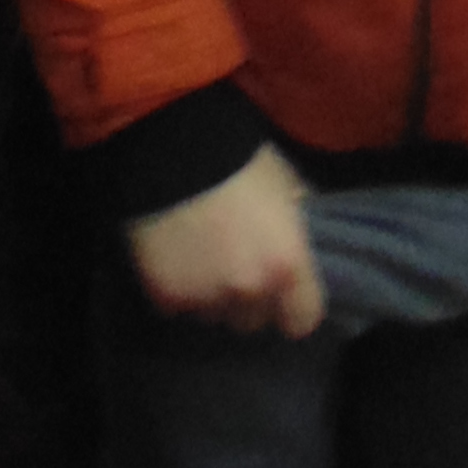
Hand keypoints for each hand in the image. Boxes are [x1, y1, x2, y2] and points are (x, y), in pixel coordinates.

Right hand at [128, 145, 323, 334]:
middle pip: (254, 320)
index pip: (302, 320)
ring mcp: (205, 298)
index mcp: (286, 265)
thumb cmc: (241, 158)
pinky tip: (174, 257)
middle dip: (248, 299)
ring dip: (212, 296)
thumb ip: (296, 224)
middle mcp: (249, 291)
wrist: (174, 146)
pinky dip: (177, 289)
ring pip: (214, 315)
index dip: (293, 308)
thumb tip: (301, 240)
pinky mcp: (165, 297)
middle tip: (236, 265)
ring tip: (201, 258)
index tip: (284, 294)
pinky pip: (178, 307)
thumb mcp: (286, 183)